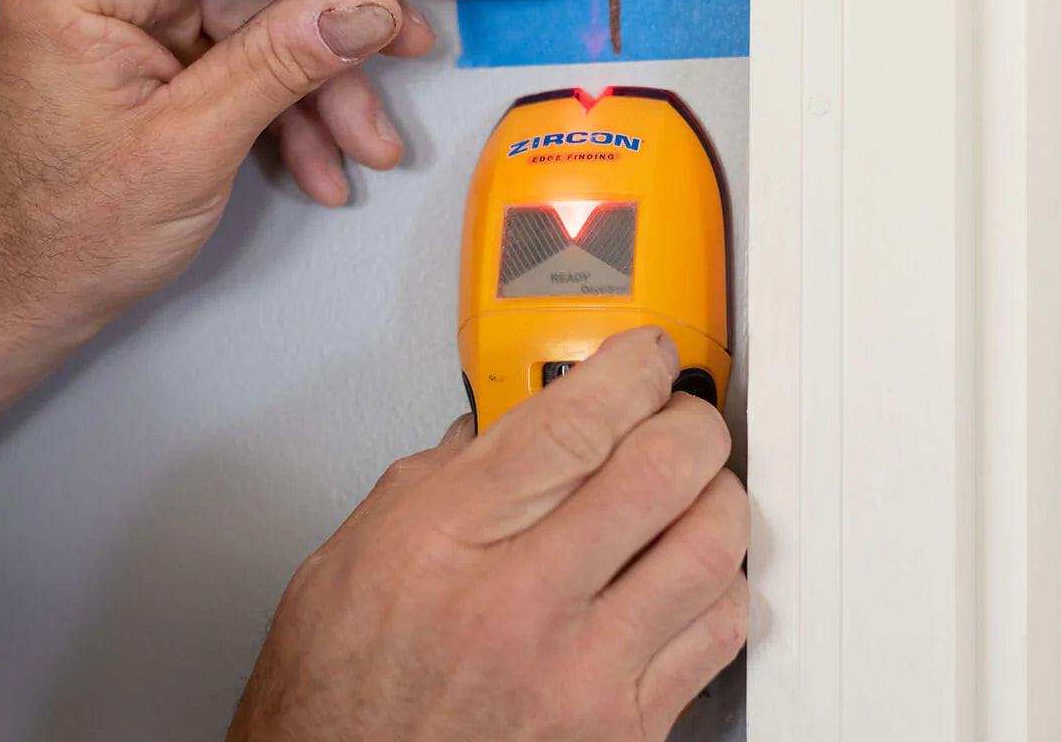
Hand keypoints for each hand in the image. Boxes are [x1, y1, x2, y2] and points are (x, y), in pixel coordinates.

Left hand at [0, 0, 434, 336]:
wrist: (23, 300)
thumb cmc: (66, 233)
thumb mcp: (191, 143)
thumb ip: (281, 65)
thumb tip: (362, 9)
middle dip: (334, 23)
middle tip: (408, 38)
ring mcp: (134, 27)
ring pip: (261, 28)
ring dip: (323, 88)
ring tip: (369, 141)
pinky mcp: (159, 66)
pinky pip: (246, 68)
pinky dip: (290, 114)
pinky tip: (322, 164)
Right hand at [229, 328, 748, 741]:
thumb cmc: (339, 692)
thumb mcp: (351, 554)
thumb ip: (434, 481)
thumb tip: (500, 429)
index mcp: (446, 544)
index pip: (574, 425)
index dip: (631, 369)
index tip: (644, 356)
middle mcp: (524, 608)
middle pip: (662, 472)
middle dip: (689, 420)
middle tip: (678, 414)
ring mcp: (585, 676)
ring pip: (712, 549)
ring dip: (716, 497)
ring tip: (693, 488)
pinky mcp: (626, 731)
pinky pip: (718, 635)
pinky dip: (721, 585)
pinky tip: (690, 572)